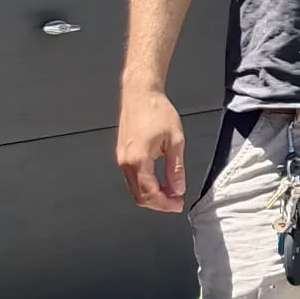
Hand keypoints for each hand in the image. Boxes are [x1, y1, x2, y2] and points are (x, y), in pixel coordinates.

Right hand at [116, 88, 186, 212]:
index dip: (165, 204)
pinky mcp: (122, 155)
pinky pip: (132, 179)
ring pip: (134, 189)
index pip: (150, 193)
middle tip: (175, 202)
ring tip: (171, 192)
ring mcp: (121, 159)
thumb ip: (176, 168)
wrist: (140, 93)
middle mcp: (125, 162)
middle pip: (139, 196)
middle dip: (158, 204)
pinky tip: (159, 182)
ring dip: (152, 195)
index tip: (178, 205)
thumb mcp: (175, 140)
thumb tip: (178, 188)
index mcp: (138, 159)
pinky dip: (145, 185)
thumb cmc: (156, 110)